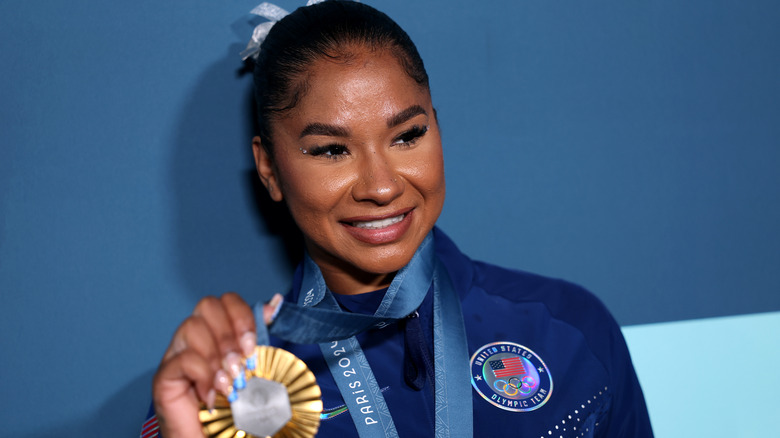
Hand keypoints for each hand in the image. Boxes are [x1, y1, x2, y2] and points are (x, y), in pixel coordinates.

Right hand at [152, 292, 282, 437]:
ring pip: (192, 327)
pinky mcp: (164, 379)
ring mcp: (176, 357)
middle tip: (241, 363)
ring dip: (217, 355)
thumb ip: (259, 338)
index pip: (225, 301)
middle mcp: (194, 340)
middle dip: (230, 333)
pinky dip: (203, 375)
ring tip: (228, 383)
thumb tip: (274, 303)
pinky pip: (182, 359)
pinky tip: (212, 395)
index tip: (253, 345)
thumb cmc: (234, 410)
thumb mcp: (253, 369)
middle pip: (207, 306)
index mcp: (216, 334)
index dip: (242, 316)